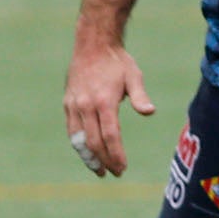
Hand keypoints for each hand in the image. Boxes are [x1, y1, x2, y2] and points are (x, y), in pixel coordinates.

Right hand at [62, 41, 155, 176]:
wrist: (92, 44)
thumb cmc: (117, 62)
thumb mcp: (133, 76)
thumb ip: (140, 96)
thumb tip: (150, 111)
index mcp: (104, 101)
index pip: (110, 136)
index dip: (116, 155)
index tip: (122, 168)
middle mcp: (86, 105)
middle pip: (94, 142)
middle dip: (104, 160)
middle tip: (115, 173)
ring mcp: (74, 105)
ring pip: (79, 139)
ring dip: (89, 158)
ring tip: (99, 170)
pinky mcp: (68, 104)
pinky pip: (72, 130)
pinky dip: (79, 145)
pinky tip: (88, 153)